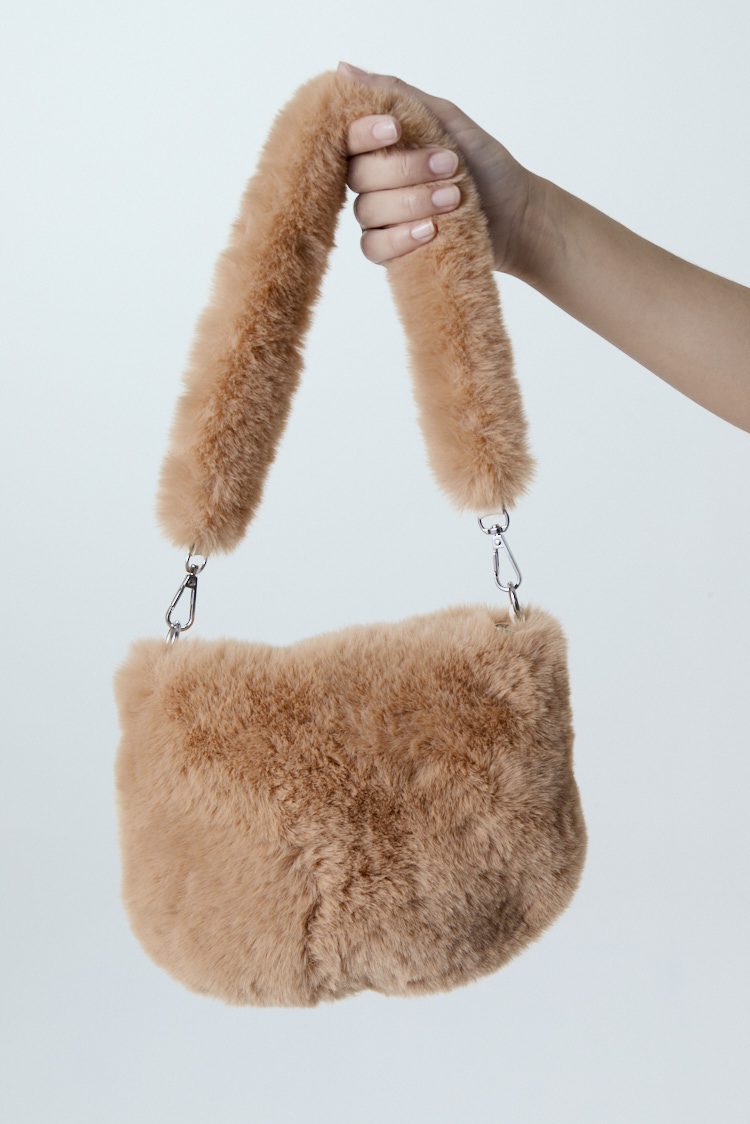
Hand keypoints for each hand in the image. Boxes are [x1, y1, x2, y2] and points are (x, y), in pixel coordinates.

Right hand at [338, 62, 537, 276]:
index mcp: (381, 147)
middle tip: (450, 165)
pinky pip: (374, 247)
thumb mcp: (446, 118)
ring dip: (412, 203)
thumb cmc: (485, 165)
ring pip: (367, 211)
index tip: (394, 129)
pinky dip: (400, 239)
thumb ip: (398, 95)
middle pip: (359, 176)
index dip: (362, 133)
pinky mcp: (390, 251)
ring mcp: (379, 218)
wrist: (516, 214)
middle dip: (404, 170)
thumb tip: (343, 68)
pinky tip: (430, 231)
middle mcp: (374, 182)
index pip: (348, 138)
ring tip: (453, 198)